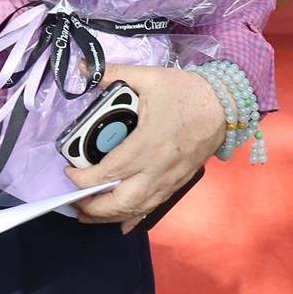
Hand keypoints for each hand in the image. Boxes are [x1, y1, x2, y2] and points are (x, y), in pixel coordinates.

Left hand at [64, 65, 224, 234]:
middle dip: (93, 207)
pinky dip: (134, 218)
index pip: (108, 172)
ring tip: (88, 214)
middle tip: (74, 200)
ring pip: (136, 209)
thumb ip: (114, 73)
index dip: (83, 179)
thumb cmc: (186, 92)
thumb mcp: (148, 77)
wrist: (224, 105)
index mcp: (146, 144)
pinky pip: (153, 207)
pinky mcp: (178, 183)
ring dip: (110, 216)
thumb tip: (84, 69)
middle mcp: (157, 169)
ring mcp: (169, 180)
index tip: (68, 172)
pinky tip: (122, 224)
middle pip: (121, 201)